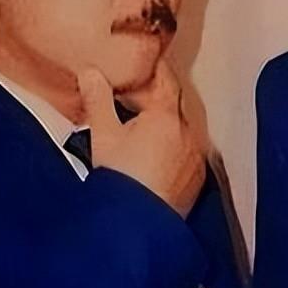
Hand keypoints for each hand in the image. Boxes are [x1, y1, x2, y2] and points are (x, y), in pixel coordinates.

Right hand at [76, 61, 205, 217]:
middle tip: (135, 99)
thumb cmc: (120, 181)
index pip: (166, 80)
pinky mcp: (196, 178)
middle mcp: (187, 133)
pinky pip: (186, 154)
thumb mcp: (102, 137)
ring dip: (165, 127)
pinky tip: (155, 157)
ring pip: (181, 131)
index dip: (156, 68)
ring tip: (142, 132)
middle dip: (156, 101)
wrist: (136, 227)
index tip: (149, 60)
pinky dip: (173, 150)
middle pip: (173, 106)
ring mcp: (194, 157)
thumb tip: (91, 74)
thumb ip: (97, 100)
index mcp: (166, 117)